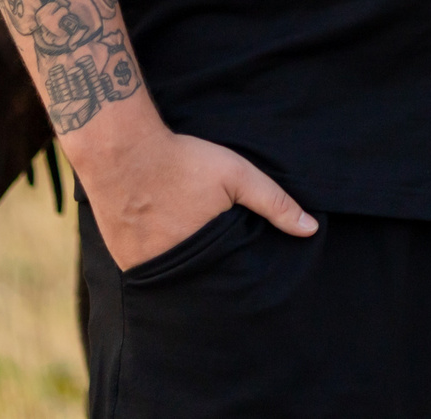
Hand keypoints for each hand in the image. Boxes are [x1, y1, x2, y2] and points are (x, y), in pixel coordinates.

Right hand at [74, 120, 316, 269]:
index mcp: (201, 255)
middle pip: (198, 281)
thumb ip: (274, 203)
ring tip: (190, 249)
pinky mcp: (121, 259)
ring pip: (171, 278)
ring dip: (183, 268)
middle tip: (216, 257)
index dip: (236, 273)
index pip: (227, 280)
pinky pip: (147, 270)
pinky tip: (163, 241)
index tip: (241, 266)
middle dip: (210, 274)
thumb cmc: (183, 160)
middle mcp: (168, 269)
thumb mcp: (237, 175)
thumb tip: (310, 230)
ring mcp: (140, 266)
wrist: (121, 149)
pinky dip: (158, 260)